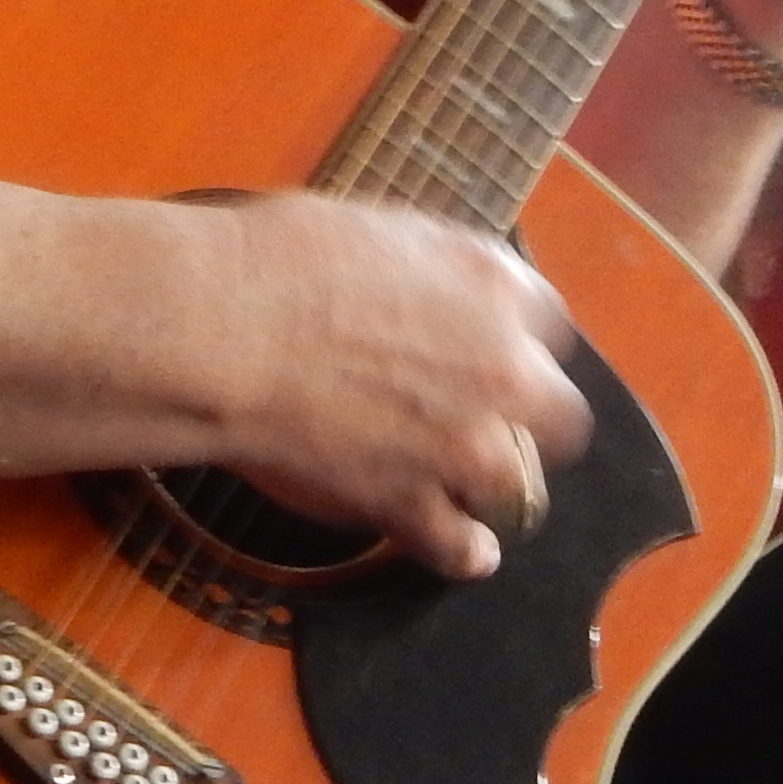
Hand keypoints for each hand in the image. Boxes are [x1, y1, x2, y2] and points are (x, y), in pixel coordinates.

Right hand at [201, 192, 591, 581]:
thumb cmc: (281, 261)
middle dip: (529, 419)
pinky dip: (463, 551)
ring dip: (493, 483)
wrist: (223, 329)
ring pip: (516, 484)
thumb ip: (434, 271)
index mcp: (496, 288)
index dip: (519, 340)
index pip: (550, 323)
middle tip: (486, 418)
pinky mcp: (413, 503)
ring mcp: (463, 445)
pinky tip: (464, 549)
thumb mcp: (382, 232)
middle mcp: (503, 369)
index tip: (495, 347)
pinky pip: (461, 547)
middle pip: (558, 413)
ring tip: (465, 483)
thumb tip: (434, 289)